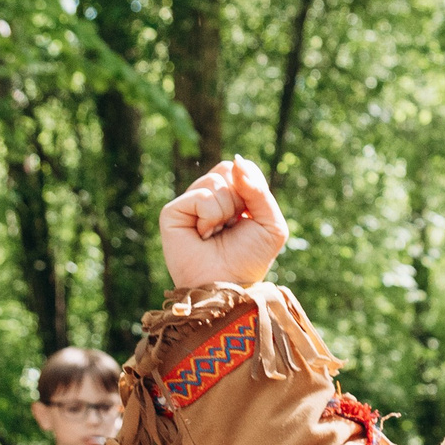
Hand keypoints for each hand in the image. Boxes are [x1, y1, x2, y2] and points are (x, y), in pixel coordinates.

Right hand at [162, 156, 288, 288]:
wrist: (228, 284)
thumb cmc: (250, 259)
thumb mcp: (271, 223)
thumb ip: (259, 190)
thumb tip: (236, 160)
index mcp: (231, 197)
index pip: (241, 169)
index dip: (250, 186)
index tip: (250, 215)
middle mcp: (207, 197)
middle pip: (226, 169)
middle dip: (239, 198)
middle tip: (234, 224)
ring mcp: (189, 204)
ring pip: (214, 182)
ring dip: (226, 211)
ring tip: (217, 233)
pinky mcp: (173, 212)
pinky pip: (201, 196)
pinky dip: (210, 217)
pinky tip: (204, 235)